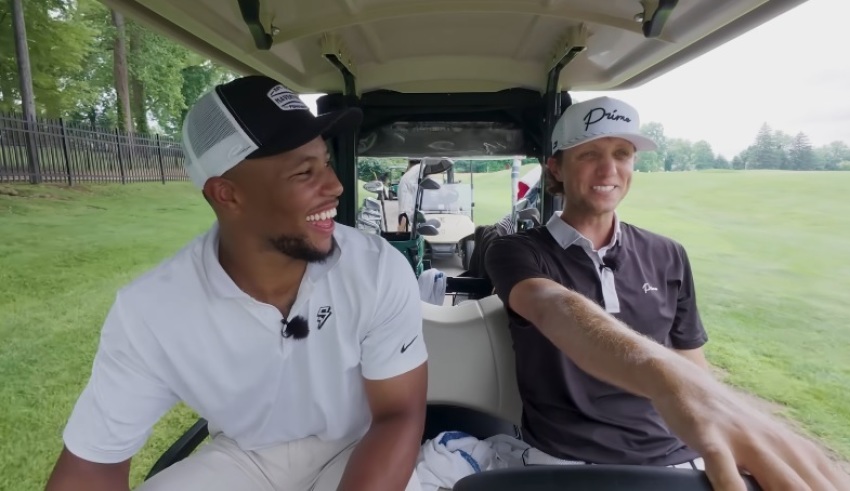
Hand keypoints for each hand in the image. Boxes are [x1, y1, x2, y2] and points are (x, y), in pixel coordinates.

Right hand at [652, 365, 849, 490]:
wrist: (685, 382)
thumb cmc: (731, 426)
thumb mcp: (772, 450)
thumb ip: (797, 476)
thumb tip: (824, 487)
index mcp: (801, 452)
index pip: (836, 487)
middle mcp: (781, 446)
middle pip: (815, 490)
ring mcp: (746, 441)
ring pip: (784, 483)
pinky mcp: (710, 438)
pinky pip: (724, 468)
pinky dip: (732, 488)